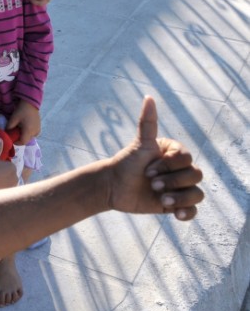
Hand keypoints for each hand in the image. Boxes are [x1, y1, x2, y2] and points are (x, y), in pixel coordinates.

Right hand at [0, 139, 17, 188]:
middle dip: (3, 176)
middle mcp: (15, 176)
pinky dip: (2, 189)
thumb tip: (0, 138)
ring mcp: (12, 185)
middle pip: (9, 175)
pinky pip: (6, 190)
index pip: (8, 166)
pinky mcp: (9, 192)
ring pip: (8, 183)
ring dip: (3, 183)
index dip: (1, 167)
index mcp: (13, 167)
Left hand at [6, 100, 40, 144]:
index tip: (12, 139)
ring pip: (30, 137)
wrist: (30, 103)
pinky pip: (33, 134)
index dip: (16, 142)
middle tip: (14, 134)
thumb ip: (9, 127)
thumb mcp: (13, 119)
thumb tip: (6, 133)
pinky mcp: (39, 127)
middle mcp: (35, 132)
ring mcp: (38, 130)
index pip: (22, 142)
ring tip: (19, 130)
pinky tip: (24, 127)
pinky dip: (28, 133)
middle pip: (26, 140)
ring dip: (24, 136)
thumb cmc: (21, 111)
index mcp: (29, 131)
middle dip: (20, 139)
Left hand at [107, 97, 202, 219]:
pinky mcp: (176, 205)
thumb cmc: (125, 163)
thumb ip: (147, 123)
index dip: (168, 166)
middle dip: (173, 181)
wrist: (113, 186)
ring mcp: (180, 188)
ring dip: (181, 197)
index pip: (186, 159)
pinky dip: (187, 213)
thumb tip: (148, 97)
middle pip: (195, 176)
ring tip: (162, 200)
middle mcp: (180, 170)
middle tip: (151, 184)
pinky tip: (175, 214)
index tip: (146, 169)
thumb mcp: (139, 144)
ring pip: (197, 194)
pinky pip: (193, 211)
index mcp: (176, 154)